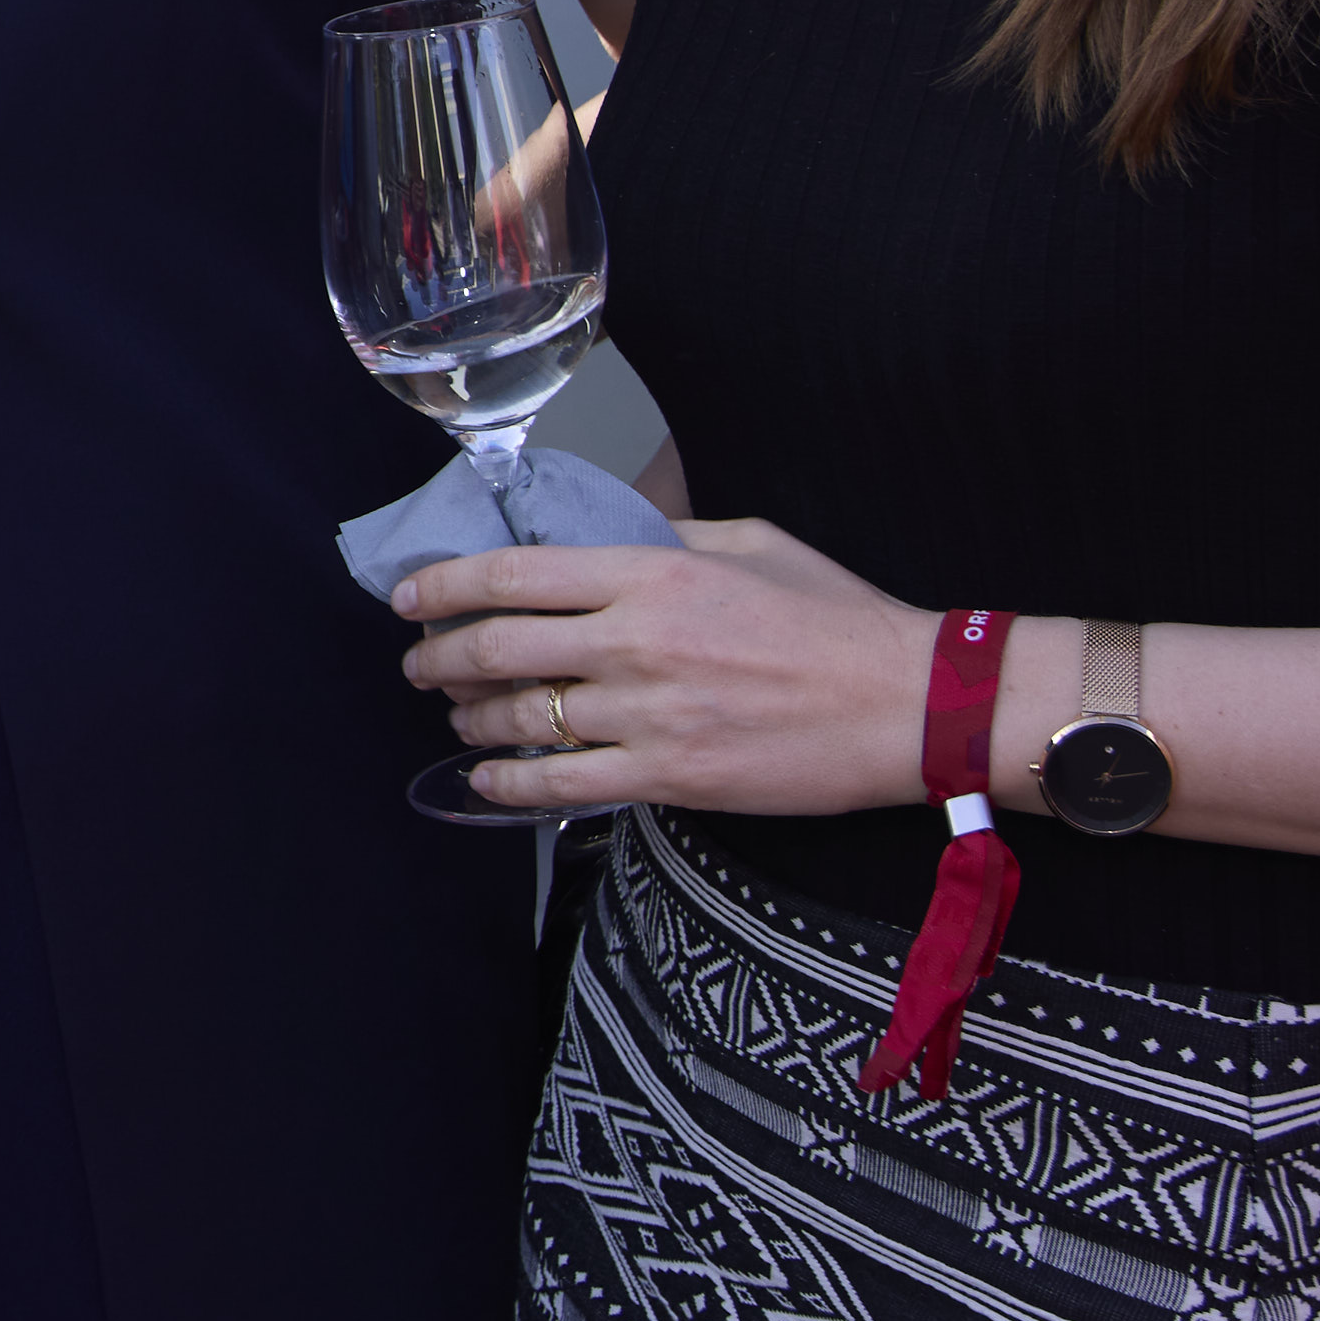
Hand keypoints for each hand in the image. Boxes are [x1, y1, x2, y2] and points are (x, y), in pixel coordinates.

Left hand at [390, 518, 933, 816]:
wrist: (908, 705)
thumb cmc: (837, 620)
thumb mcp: (749, 544)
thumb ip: (666, 539)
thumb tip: (602, 538)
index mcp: (653, 574)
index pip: (516, 574)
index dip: (445, 583)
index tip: (411, 595)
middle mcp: (637, 642)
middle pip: (499, 647)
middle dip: (440, 656)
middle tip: (419, 660)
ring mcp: (648, 714)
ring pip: (521, 719)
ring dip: (470, 717)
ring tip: (455, 713)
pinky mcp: (668, 777)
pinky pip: (561, 783)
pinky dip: (508, 781)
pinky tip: (486, 776)